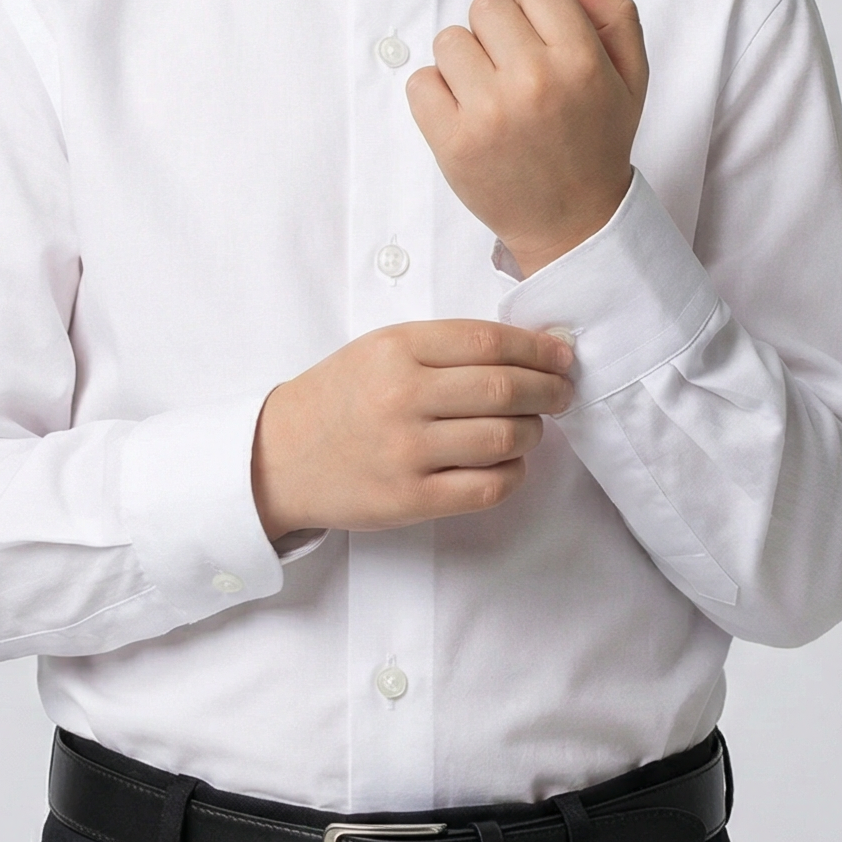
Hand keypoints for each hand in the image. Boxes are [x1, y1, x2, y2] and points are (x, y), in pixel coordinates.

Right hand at [251, 321, 575, 539]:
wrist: (279, 457)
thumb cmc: (340, 397)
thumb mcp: (380, 350)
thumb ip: (445, 347)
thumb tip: (529, 349)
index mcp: (396, 349)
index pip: (489, 342)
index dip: (538, 348)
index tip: (561, 354)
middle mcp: (401, 397)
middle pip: (504, 388)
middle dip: (549, 389)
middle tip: (562, 392)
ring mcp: (406, 451)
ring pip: (504, 437)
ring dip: (534, 431)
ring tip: (532, 427)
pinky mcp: (410, 499)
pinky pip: (488, 486)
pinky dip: (514, 473)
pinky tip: (510, 463)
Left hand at [406, 0, 647, 276]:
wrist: (573, 225)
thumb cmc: (597, 145)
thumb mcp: (631, 78)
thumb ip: (616, 17)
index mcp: (581, 59)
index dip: (532, 6)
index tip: (537, 39)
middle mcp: (535, 80)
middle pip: (485, 6)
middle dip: (497, 32)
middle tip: (513, 70)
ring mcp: (490, 112)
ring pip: (449, 40)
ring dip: (464, 61)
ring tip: (490, 94)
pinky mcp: (453, 142)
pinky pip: (420, 82)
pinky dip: (436, 94)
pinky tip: (466, 114)